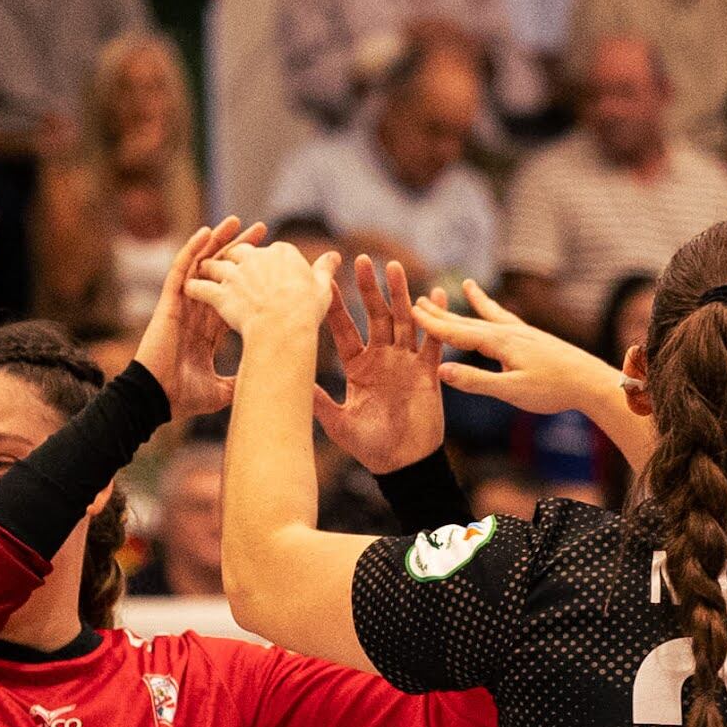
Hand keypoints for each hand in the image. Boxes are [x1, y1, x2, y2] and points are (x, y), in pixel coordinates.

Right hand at [136, 219, 269, 411]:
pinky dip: (193, 249)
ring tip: (237, 220)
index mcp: (210, 328)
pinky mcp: (169, 301)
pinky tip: (206, 232)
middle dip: (241, 251)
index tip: (274, 262)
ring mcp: (183, 304)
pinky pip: (181, 269)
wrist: (157, 399)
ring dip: (218, 241)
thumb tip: (266, 381)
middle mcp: (198, 311)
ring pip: (202, 264)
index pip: (235, 293)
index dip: (252, 277)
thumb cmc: (184, 396)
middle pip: (222, 272)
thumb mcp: (223, 389)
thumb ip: (242, 379)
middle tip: (262, 230)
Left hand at [201, 235, 335, 350]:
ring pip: (216, 266)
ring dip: (209, 269)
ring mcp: (235, 275)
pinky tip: (189, 291)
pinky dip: (194, 288)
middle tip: (230, 265)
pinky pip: (201, 288)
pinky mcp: (220, 294)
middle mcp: (255, 258)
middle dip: (235, 258)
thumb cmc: (307, 311)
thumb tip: (335, 256)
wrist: (285, 329)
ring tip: (205, 273)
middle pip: (239, 252)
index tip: (269, 272)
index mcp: (282, 252)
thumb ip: (325, 269)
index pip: (273, 251)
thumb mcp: (322, 287)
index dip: (269, 261)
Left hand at [313, 255, 445, 469]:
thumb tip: (289, 380)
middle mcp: (382, 358)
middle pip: (375, 315)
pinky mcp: (429, 373)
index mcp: (358, 366)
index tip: (324, 279)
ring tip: (394, 267)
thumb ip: (317, 400)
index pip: (344, 329)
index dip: (335, 305)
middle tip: (361, 259)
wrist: (404, 466)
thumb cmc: (371, 447)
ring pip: (404, 321)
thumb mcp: (338, 422)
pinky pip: (433, 343)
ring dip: (400, 294)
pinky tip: (436, 295)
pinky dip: (436, 320)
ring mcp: (406, 363)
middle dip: (369, 288)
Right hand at [417, 281, 628, 424]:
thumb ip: (476, 381)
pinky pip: (509, 320)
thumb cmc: (554, 390)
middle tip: (417, 299)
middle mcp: (510, 332)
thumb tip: (441, 369)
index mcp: (500, 343)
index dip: (432, 324)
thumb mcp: (511, 391)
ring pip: (490, 317)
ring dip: (472, 305)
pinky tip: (498, 309)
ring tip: (465, 285)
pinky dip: (499, 311)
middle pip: (469, 320)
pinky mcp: (535, 338)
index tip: (410, 312)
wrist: (592, 382)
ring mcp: (524, 333)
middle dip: (443, 312)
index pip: (458, 332)